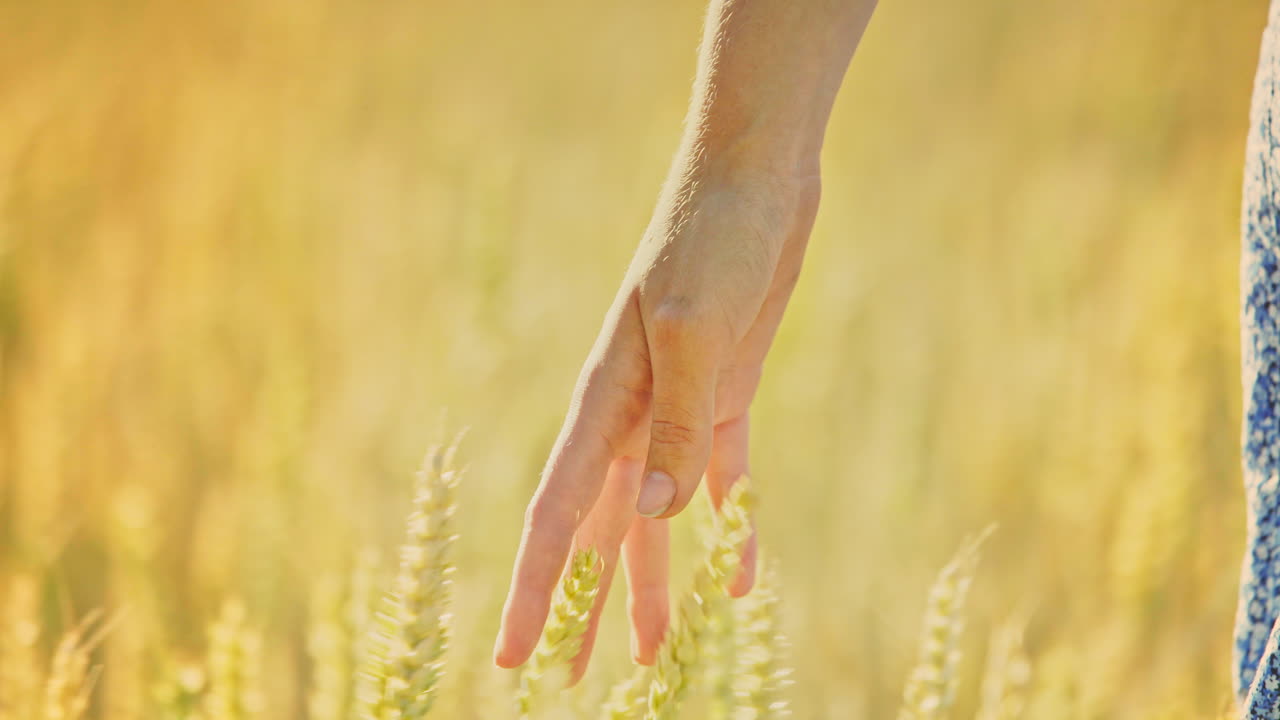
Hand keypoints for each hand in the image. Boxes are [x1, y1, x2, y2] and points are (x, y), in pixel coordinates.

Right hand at [493, 156, 821, 677]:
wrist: (754, 178)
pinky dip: (729, 532)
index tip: (516, 657)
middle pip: (600, 534)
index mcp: (606, 403)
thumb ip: (680, 425)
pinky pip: (724, 481)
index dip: (538, 592)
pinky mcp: (727, 395)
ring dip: (652, 587)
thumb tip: (660, 517)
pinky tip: (739, 579)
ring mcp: (679, 408)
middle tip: (567, 682)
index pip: (558, 516)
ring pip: (658, 521)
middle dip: (584, 608)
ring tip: (649, 657)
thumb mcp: (698, 328)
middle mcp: (633, 416)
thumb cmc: (712, 236)